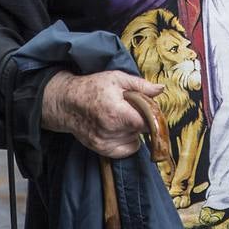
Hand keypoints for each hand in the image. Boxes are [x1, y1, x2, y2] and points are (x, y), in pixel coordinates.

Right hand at [41, 70, 164, 157]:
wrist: (67, 103)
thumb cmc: (93, 87)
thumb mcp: (117, 79)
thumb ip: (140, 85)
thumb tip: (160, 89)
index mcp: (117, 112)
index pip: (147, 123)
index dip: (152, 116)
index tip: (149, 109)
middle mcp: (110, 130)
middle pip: (141, 131)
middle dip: (141, 120)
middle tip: (132, 108)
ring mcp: (105, 142)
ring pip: (134, 140)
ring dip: (133, 131)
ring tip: (121, 117)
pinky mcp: (101, 149)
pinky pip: (126, 150)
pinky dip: (127, 141)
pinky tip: (119, 128)